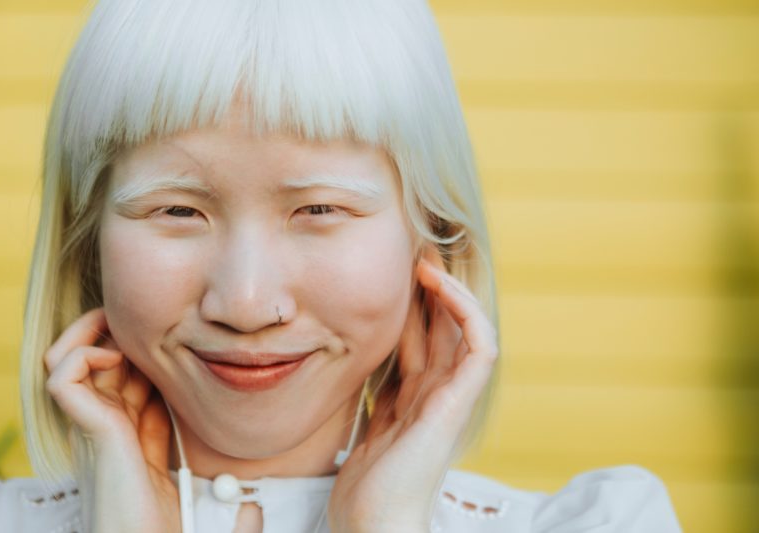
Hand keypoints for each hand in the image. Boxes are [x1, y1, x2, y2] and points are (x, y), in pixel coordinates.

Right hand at [44, 308, 180, 532]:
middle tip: (139, 323)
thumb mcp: (165, 448)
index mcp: (115, 422)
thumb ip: (159, 418)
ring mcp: (90, 421)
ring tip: (119, 332)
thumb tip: (174, 382)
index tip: (159, 335)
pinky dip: (83, 354)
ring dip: (87, 331)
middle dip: (110, 328)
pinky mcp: (91, 427)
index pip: (110, 366)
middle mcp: (98, 418)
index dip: (129, 342)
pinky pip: (61, 376)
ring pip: (61, 356)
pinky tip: (115, 359)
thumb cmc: (161, 510)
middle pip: (85, 354)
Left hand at [327, 251, 498, 532]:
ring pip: (464, 327)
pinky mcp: (456, 402)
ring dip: (451, 288)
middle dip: (431, 285)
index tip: (393, 267)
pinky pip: (478, 348)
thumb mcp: (368, 423)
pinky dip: (467, 312)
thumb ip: (378, 394)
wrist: (374, 525)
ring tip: (428, 254)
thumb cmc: (367, 486)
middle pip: (442, 325)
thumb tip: (364, 359)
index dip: (411, 301)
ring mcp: (450, 395)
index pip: (420, 335)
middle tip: (415, 244)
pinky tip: (441, 285)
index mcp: (416, 394)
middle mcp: (437, 390)